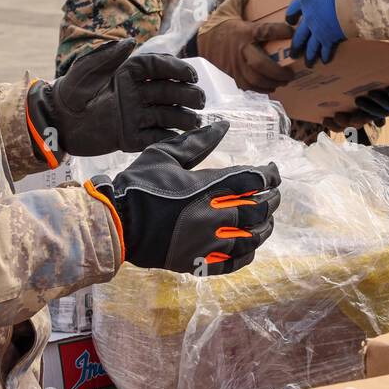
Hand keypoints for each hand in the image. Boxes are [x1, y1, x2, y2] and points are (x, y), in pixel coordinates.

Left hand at [27, 38, 205, 161]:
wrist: (53, 124)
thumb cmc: (66, 93)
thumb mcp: (83, 72)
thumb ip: (105, 56)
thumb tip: (129, 41)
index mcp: (128, 74)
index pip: (159, 67)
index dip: (177, 69)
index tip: (190, 75)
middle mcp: (136, 94)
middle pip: (170, 91)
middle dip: (188, 94)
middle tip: (199, 100)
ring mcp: (136, 116)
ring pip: (168, 115)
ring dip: (184, 118)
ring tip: (195, 122)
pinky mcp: (131, 137)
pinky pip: (155, 138)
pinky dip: (169, 139)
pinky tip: (181, 139)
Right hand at [85, 120, 279, 275]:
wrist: (115, 223)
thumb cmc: (138, 185)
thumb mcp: (166, 154)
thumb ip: (198, 141)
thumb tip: (223, 125)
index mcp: (208, 188)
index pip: (254, 180)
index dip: (270, 174)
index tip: (273, 171)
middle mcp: (214, 216)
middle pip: (260, 209)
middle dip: (272, 200)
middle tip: (274, 194)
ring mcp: (207, 243)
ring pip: (252, 238)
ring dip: (265, 227)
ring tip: (267, 220)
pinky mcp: (197, 263)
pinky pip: (233, 263)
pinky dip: (247, 254)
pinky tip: (249, 247)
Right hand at [196, 0, 296, 92]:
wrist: (200, 39)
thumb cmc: (221, 21)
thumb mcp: (232, 4)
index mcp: (243, 31)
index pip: (264, 31)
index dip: (279, 31)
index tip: (292, 31)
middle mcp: (240, 50)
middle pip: (261, 64)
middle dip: (279, 71)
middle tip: (292, 71)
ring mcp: (236, 65)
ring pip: (256, 79)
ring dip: (273, 82)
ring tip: (285, 79)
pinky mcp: (233, 74)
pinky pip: (248, 86)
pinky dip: (262, 89)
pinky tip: (272, 86)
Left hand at [286, 0, 348, 65]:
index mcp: (307, 0)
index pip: (294, 10)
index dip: (292, 17)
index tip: (290, 22)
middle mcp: (310, 17)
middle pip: (300, 34)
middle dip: (297, 43)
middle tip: (294, 51)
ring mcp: (320, 29)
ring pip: (311, 45)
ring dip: (308, 54)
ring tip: (307, 62)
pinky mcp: (332, 38)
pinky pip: (326, 49)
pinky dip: (325, 55)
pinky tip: (324, 61)